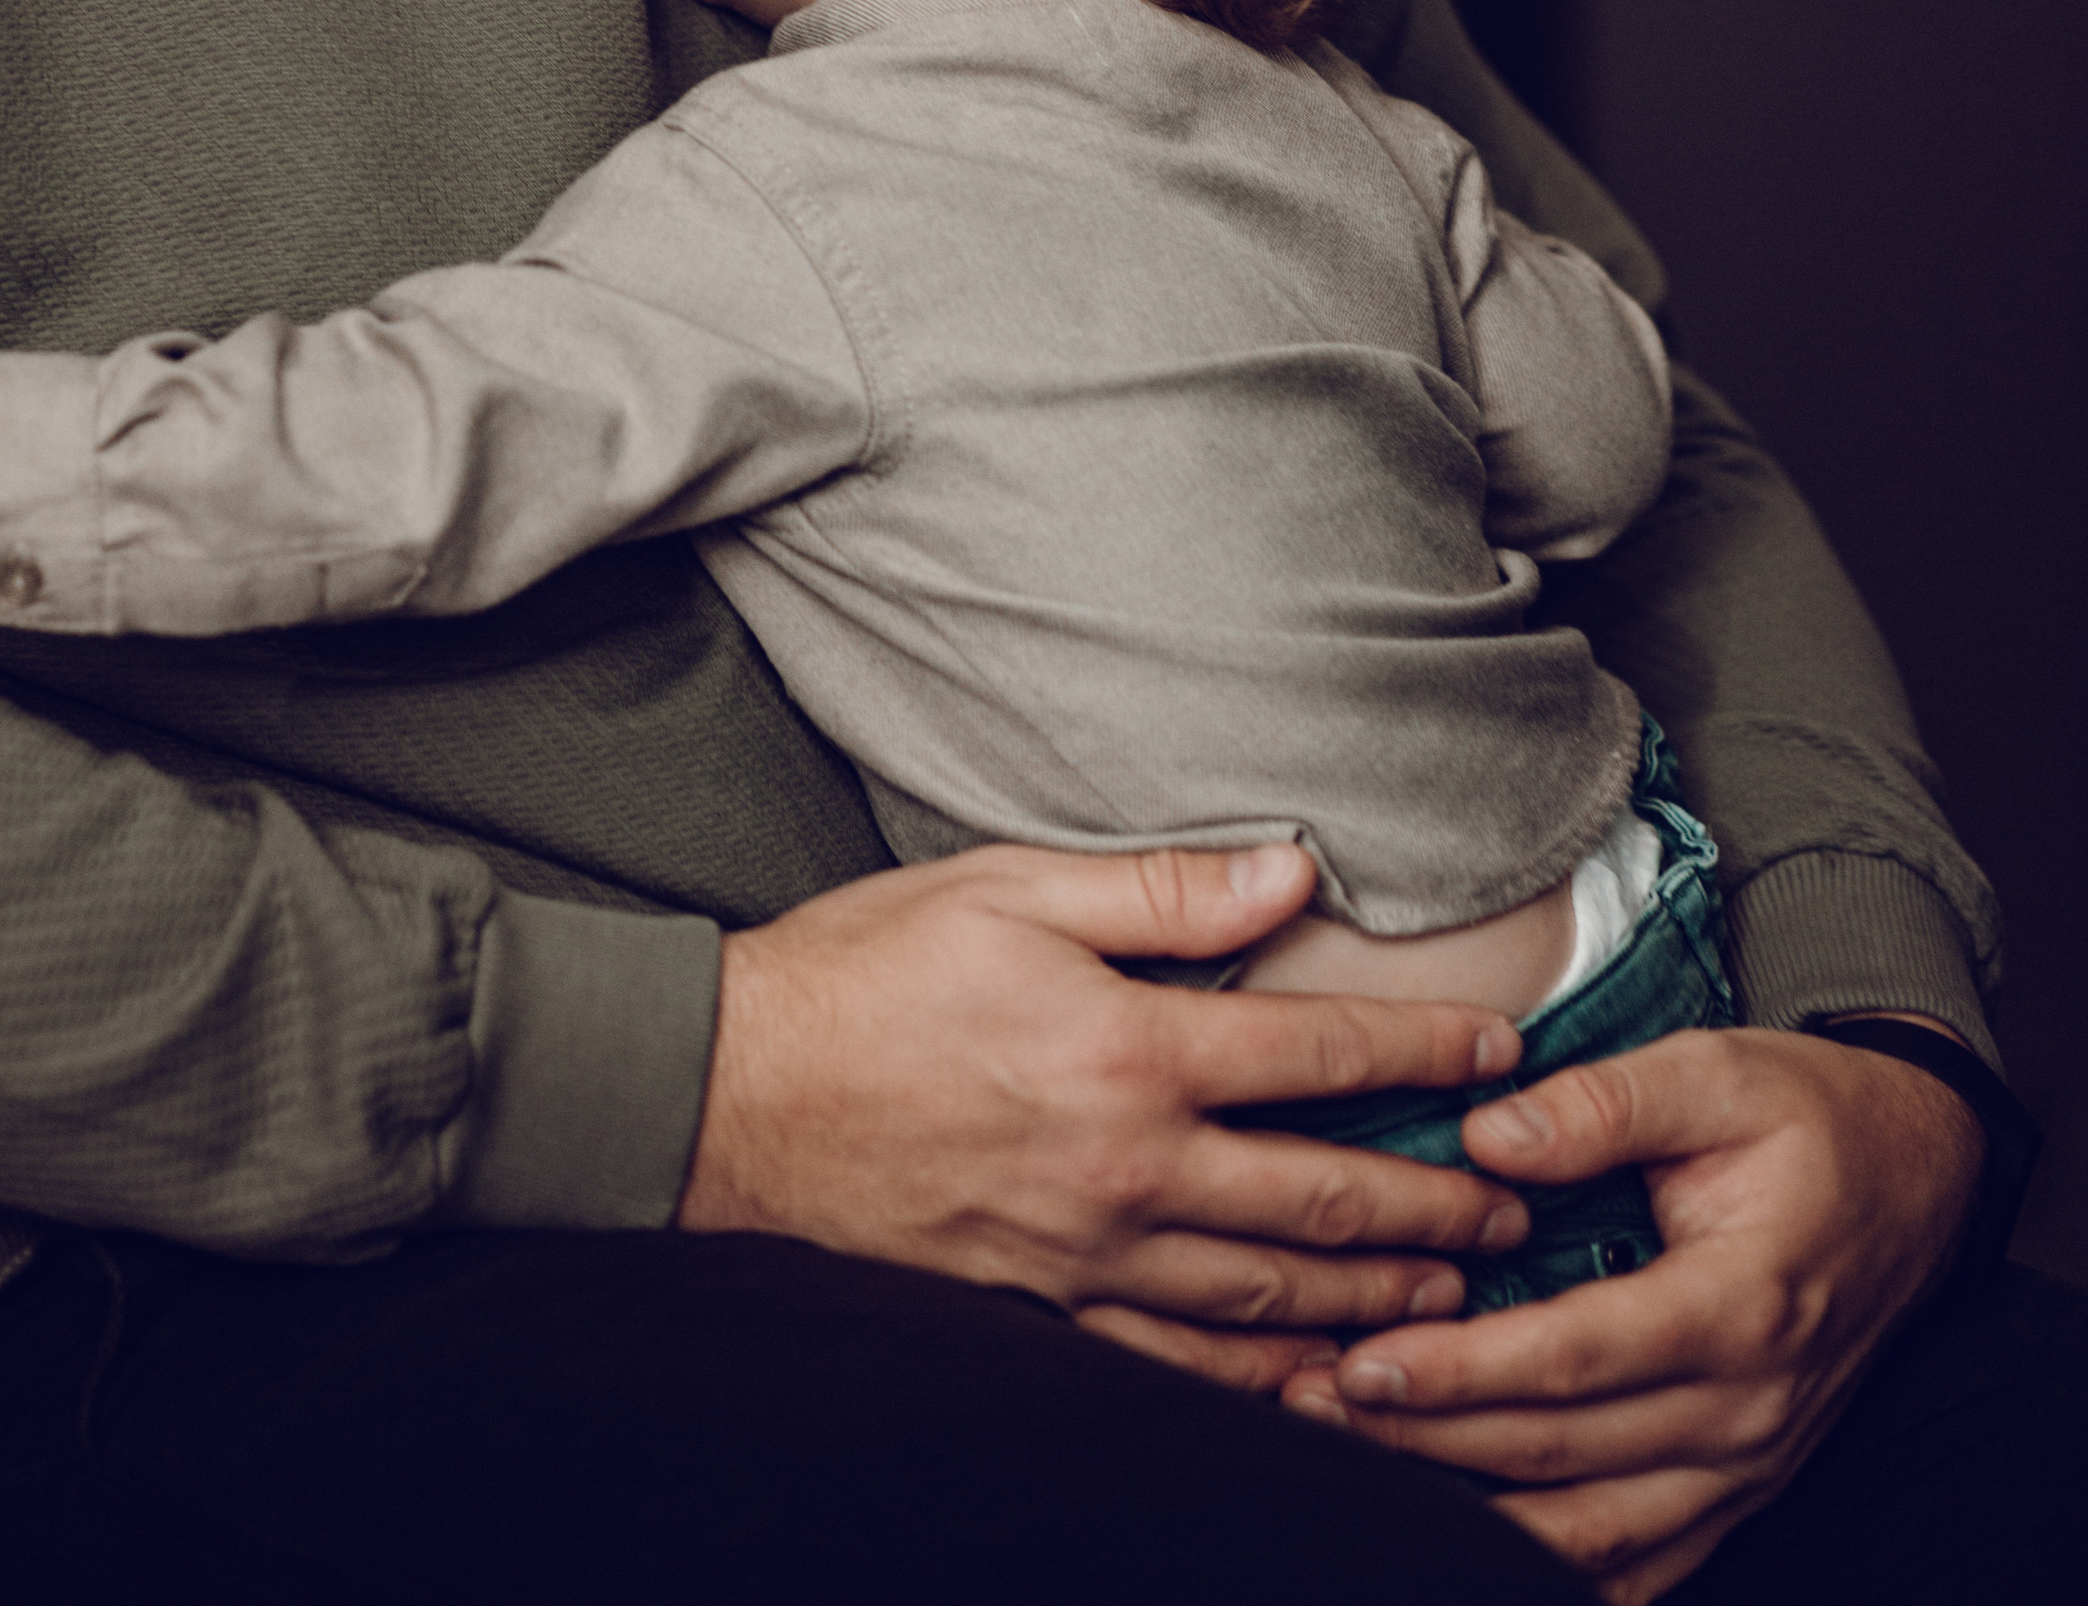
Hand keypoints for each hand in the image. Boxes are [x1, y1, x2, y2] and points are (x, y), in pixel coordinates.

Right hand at [679, 837, 1536, 1389]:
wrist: (737, 1098)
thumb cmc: (870, 971)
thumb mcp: (1012, 887)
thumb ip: (1162, 888)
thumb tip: (1287, 871)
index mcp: (1132, 1050)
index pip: (1317, 1051)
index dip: (1422, 1051)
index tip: (1501, 1052)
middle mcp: (1129, 1168)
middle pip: (1322, 1197)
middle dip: (1433, 1205)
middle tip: (1515, 1209)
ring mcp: (1089, 1255)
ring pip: (1270, 1295)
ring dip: (1375, 1298)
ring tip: (1451, 1299)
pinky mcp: (1045, 1309)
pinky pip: (1182, 1363)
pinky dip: (1265, 1378)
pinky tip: (1314, 1380)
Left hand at [1273, 1023, 1985, 1598]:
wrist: (1914, 1177)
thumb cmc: (1805, 1118)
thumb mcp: (1714, 1071)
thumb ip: (1600, 1103)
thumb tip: (1485, 1134)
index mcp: (1738, 1305)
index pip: (1572, 1359)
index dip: (1460, 1369)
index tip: (1360, 1361)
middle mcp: (1745, 1408)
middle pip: (1561, 1452)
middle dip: (1424, 1441)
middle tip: (1308, 1405)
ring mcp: (1745, 1462)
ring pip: (1587, 1525)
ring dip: (1464, 1508)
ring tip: (1352, 1463)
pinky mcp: (1736, 1485)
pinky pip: (1638, 1559)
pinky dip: (1549, 1562)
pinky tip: (1457, 1544)